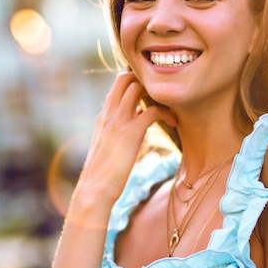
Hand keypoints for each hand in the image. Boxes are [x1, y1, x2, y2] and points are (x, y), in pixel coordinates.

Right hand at [77, 72, 175, 203]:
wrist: (94, 190)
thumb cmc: (103, 172)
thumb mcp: (109, 144)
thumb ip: (120, 128)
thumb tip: (137, 117)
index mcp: (103, 116)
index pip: (117, 85)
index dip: (135, 82)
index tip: (151, 94)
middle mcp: (109, 114)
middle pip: (124, 77)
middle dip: (145, 80)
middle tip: (162, 96)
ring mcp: (119, 122)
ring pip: (137, 88)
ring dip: (157, 94)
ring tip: (169, 106)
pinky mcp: (131, 133)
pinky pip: (153, 111)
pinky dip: (166, 113)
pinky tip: (173, 122)